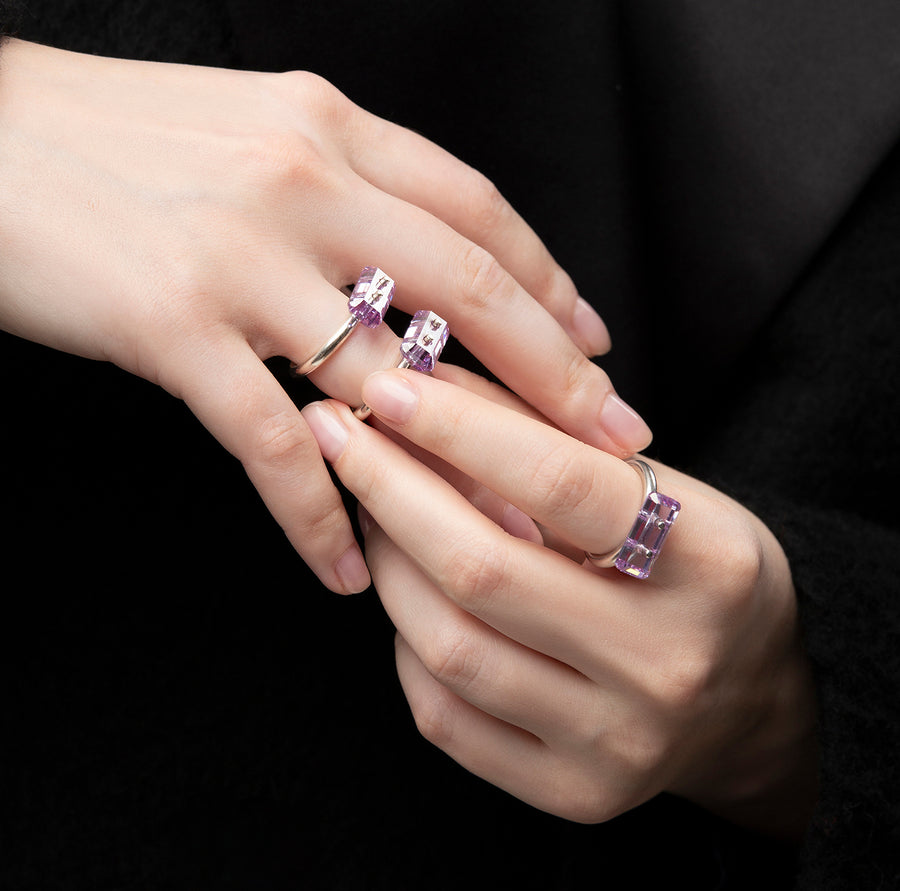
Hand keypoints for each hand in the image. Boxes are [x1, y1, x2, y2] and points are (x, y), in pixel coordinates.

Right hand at [0, 40, 649, 592]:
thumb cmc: (115, 141)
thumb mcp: (250, 131)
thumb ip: (339, 185)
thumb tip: (414, 262)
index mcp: (331, 127)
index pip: (477, 211)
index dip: (548, 283)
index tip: (594, 345)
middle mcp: (304, 180)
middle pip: (468, 288)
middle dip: (552, 374)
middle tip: (613, 439)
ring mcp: (242, 256)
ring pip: (384, 376)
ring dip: (457, 466)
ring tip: (513, 531)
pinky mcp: (174, 326)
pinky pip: (274, 443)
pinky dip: (317, 515)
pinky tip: (348, 567)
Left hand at [301, 370, 817, 837]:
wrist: (752, 697)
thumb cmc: (693, 568)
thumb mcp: (654, 485)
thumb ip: (546, 435)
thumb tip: (429, 386)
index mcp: (710, 561)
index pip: (562, 484)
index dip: (459, 429)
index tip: (386, 387)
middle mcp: (669, 662)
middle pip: (484, 569)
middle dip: (388, 489)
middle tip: (338, 437)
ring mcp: (620, 741)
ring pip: (451, 647)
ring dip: (387, 564)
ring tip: (371, 513)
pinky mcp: (575, 794)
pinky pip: (446, 718)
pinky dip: (407, 646)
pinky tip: (409, 599)